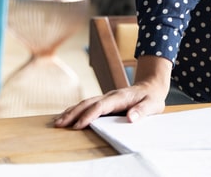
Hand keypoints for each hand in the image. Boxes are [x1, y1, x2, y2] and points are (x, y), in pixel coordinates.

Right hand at [53, 82, 167, 128]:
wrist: (151, 86)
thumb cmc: (152, 97)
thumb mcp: (152, 105)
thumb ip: (142, 111)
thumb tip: (130, 118)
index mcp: (120, 97)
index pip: (101, 106)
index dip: (89, 115)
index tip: (78, 125)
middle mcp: (110, 96)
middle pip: (88, 103)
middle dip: (73, 113)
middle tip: (59, 124)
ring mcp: (106, 97)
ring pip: (85, 103)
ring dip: (71, 112)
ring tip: (58, 122)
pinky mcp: (105, 101)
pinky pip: (88, 105)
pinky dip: (76, 110)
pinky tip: (67, 116)